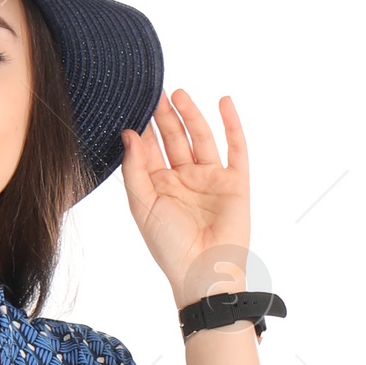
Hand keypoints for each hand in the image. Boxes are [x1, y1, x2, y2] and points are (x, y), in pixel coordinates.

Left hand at [119, 89, 252, 307]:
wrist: (204, 273)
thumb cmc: (169, 247)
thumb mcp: (142, 206)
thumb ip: (134, 170)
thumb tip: (129, 134)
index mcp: (160, 187)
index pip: (151, 150)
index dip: (144, 128)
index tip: (134, 104)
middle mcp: (185, 180)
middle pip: (174, 139)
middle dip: (165, 116)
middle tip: (155, 91)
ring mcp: (211, 179)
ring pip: (201, 138)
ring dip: (191, 115)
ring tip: (178, 93)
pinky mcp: (235, 182)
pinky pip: (236, 148)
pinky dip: (231, 125)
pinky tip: (223, 103)